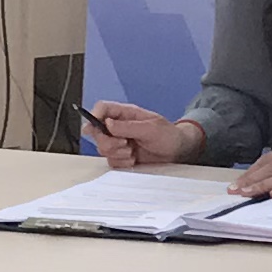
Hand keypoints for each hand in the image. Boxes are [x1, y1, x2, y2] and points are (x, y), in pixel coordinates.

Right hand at [84, 101, 203, 168]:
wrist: (177, 151)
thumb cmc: (168, 134)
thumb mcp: (151, 128)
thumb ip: (128, 126)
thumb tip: (108, 123)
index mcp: (125, 114)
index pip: (103, 109)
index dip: (94, 115)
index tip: (94, 126)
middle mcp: (119, 126)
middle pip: (97, 132)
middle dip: (109, 141)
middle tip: (125, 144)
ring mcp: (119, 141)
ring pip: (102, 148)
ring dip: (117, 153)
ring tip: (132, 152)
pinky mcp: (122, 155)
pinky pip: (111, 161)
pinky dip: (121, 162)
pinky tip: (133, 159)